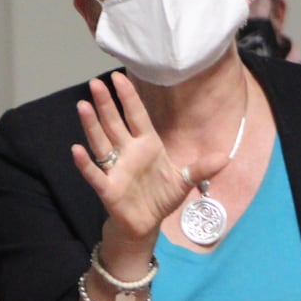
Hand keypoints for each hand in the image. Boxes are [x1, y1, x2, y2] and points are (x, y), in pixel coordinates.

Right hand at [73, 73, 247, 258]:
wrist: (147, 223)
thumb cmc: (161, 197)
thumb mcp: (184, 181)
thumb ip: (200, 169)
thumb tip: (225, 158)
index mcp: (147, 145)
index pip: (136, 116)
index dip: (128, 97)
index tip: (118, 76)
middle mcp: (128, 152)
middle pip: (114, 123)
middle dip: (105, 103)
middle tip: (95, 83)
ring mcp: (116, 168)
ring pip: (101, 142)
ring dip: (92, 125)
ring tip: (83, 106)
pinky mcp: (107, 188)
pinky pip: (95, 173)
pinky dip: (85, 163)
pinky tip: (76, 150)